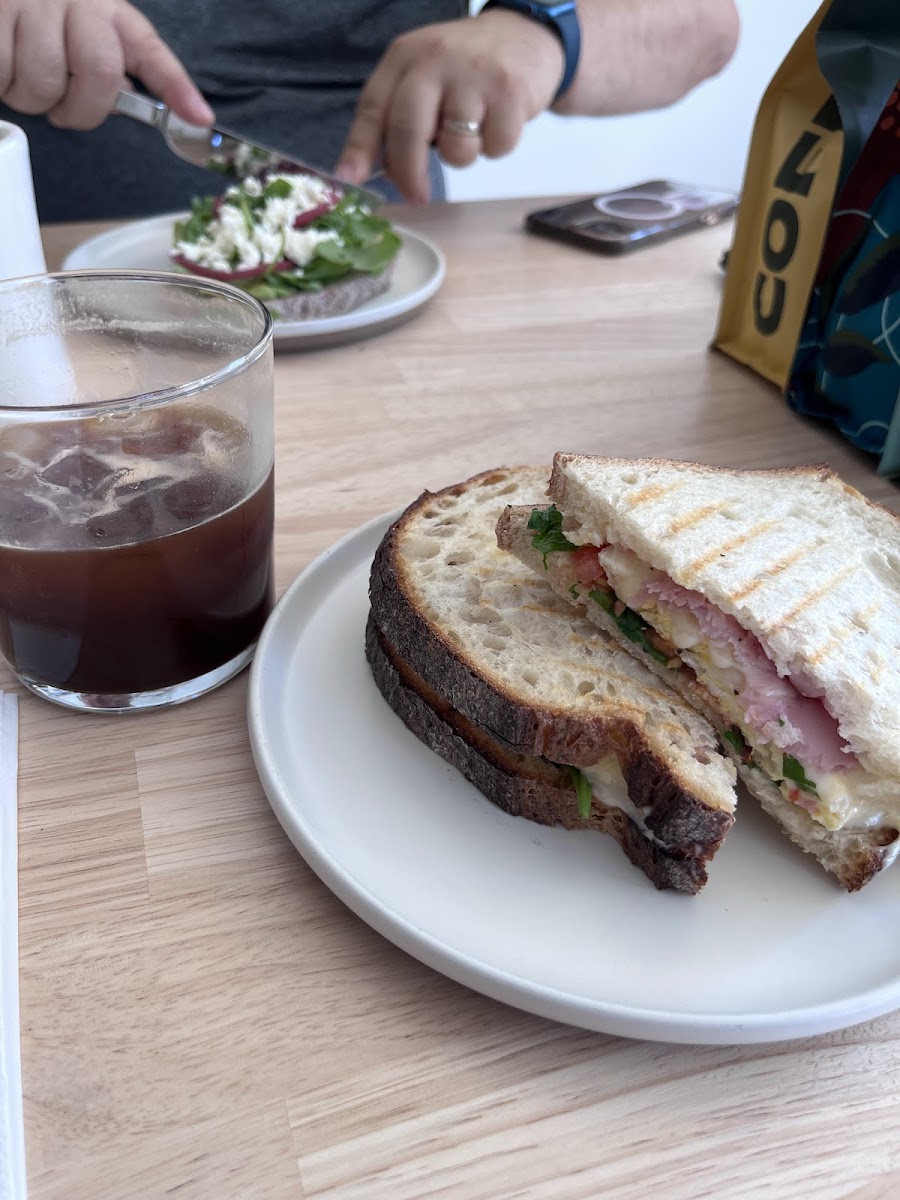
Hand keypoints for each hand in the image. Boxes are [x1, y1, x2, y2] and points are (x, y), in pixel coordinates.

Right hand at [0, 0, 212, 129]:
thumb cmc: (41, 17)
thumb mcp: (83, 32)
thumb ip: (107, 67)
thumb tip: (117, 104)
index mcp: (107, 11)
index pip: (151, 51)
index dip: (177, 87)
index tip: (200, 118)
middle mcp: (76, 1)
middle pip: (100, 74)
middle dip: (82, 110)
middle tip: (64, 109)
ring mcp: (33, 3)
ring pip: (44, 82)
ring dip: (32, 99)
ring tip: (24, 78)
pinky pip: (4, 72)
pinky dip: (3, 84)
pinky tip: (5, 67)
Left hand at [335, 10, 563, 203]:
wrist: (524, 34)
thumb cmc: (466, 68)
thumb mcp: (424, 77)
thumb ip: (400, 118)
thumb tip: (387, 172)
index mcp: (405, 57)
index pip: (373, 106)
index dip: (359, 148)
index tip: (350, 179)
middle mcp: (435, 60)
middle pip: (408, 129)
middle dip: (409, 173)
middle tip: (416, 196)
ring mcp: (473, 75)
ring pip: (456, 148)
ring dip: (462, 156)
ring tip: (472, 131)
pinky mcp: (509, 92)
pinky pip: (495, 147)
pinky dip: (496, 147)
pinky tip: (497, 122)